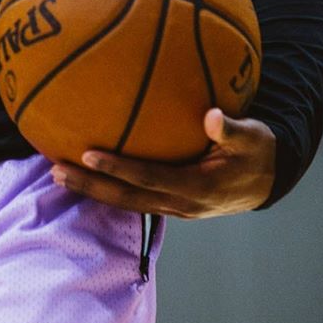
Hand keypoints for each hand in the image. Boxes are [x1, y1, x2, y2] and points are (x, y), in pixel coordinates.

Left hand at [50, 109, 275, 217]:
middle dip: (90, 186)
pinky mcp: (168, 203)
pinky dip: (106, 186)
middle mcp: (180, 203)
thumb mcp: (254, 138)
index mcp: (198, 188)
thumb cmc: (257, 152)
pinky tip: (83, 170)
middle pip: (126, 198)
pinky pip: (132, 196)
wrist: (266, 181)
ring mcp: (172, 207)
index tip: (89, 154)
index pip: (149, 178)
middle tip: (56, 170)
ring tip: (57, 173)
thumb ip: (232, 129)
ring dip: (91, 190)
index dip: (119, 169)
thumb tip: (213, 115)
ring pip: (125, 202)